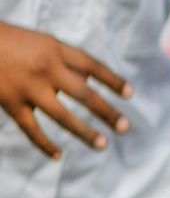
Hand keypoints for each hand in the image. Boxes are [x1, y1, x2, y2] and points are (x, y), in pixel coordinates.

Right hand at [0, 21, 130, 160]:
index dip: (112, 80)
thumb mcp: (43, 43)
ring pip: (62, 116)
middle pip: (84, 93)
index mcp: (56, 50)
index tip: (130, 94)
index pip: (93, 66)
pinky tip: (58, 155)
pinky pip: (31, 129)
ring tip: (103, 144)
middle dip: (106, 111)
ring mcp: (28, 89)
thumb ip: (64, 61)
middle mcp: (47, 70)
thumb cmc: (12, 41)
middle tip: (125, 127)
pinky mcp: (10, 104)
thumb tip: (89, 82)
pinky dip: (44, 144)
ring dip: (83, 132)